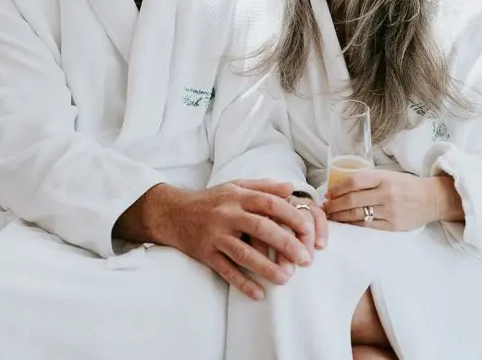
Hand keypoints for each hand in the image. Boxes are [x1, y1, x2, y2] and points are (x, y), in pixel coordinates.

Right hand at [160, 179, 315, 300]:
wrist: (172, 213)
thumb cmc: (211, 200)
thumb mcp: (235, 186)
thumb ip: (263, 187)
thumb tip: (291, 188)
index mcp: (238, 197)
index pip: (270, 204)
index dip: (292, 217)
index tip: (309, 231)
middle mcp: (227, 214)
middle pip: (261, 228)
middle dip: (286, 244)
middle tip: (305, 260)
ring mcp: (215, 235)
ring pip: (243, 253)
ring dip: (266, 268)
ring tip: (286, 279)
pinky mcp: (205, 253)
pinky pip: (226, 270)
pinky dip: (242, 283)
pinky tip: (259, 294)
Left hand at [323, 170, 461, 231]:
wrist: (432, 199)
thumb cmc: (407, 185)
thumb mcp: (389, 175)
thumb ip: (369, 179)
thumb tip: (341, 187)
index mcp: (384, 177)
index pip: (354, 181)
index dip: (338, 188)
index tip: (328, 193)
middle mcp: (386, 193)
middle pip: (352, 199)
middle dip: (334, 204)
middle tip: (324, 207)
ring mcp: (390, 211)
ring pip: (357, 214)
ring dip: (340, 216)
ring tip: (330, 216)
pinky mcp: (392, 226)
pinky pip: (367, 225)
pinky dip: (353, 224)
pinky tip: (345, 223)